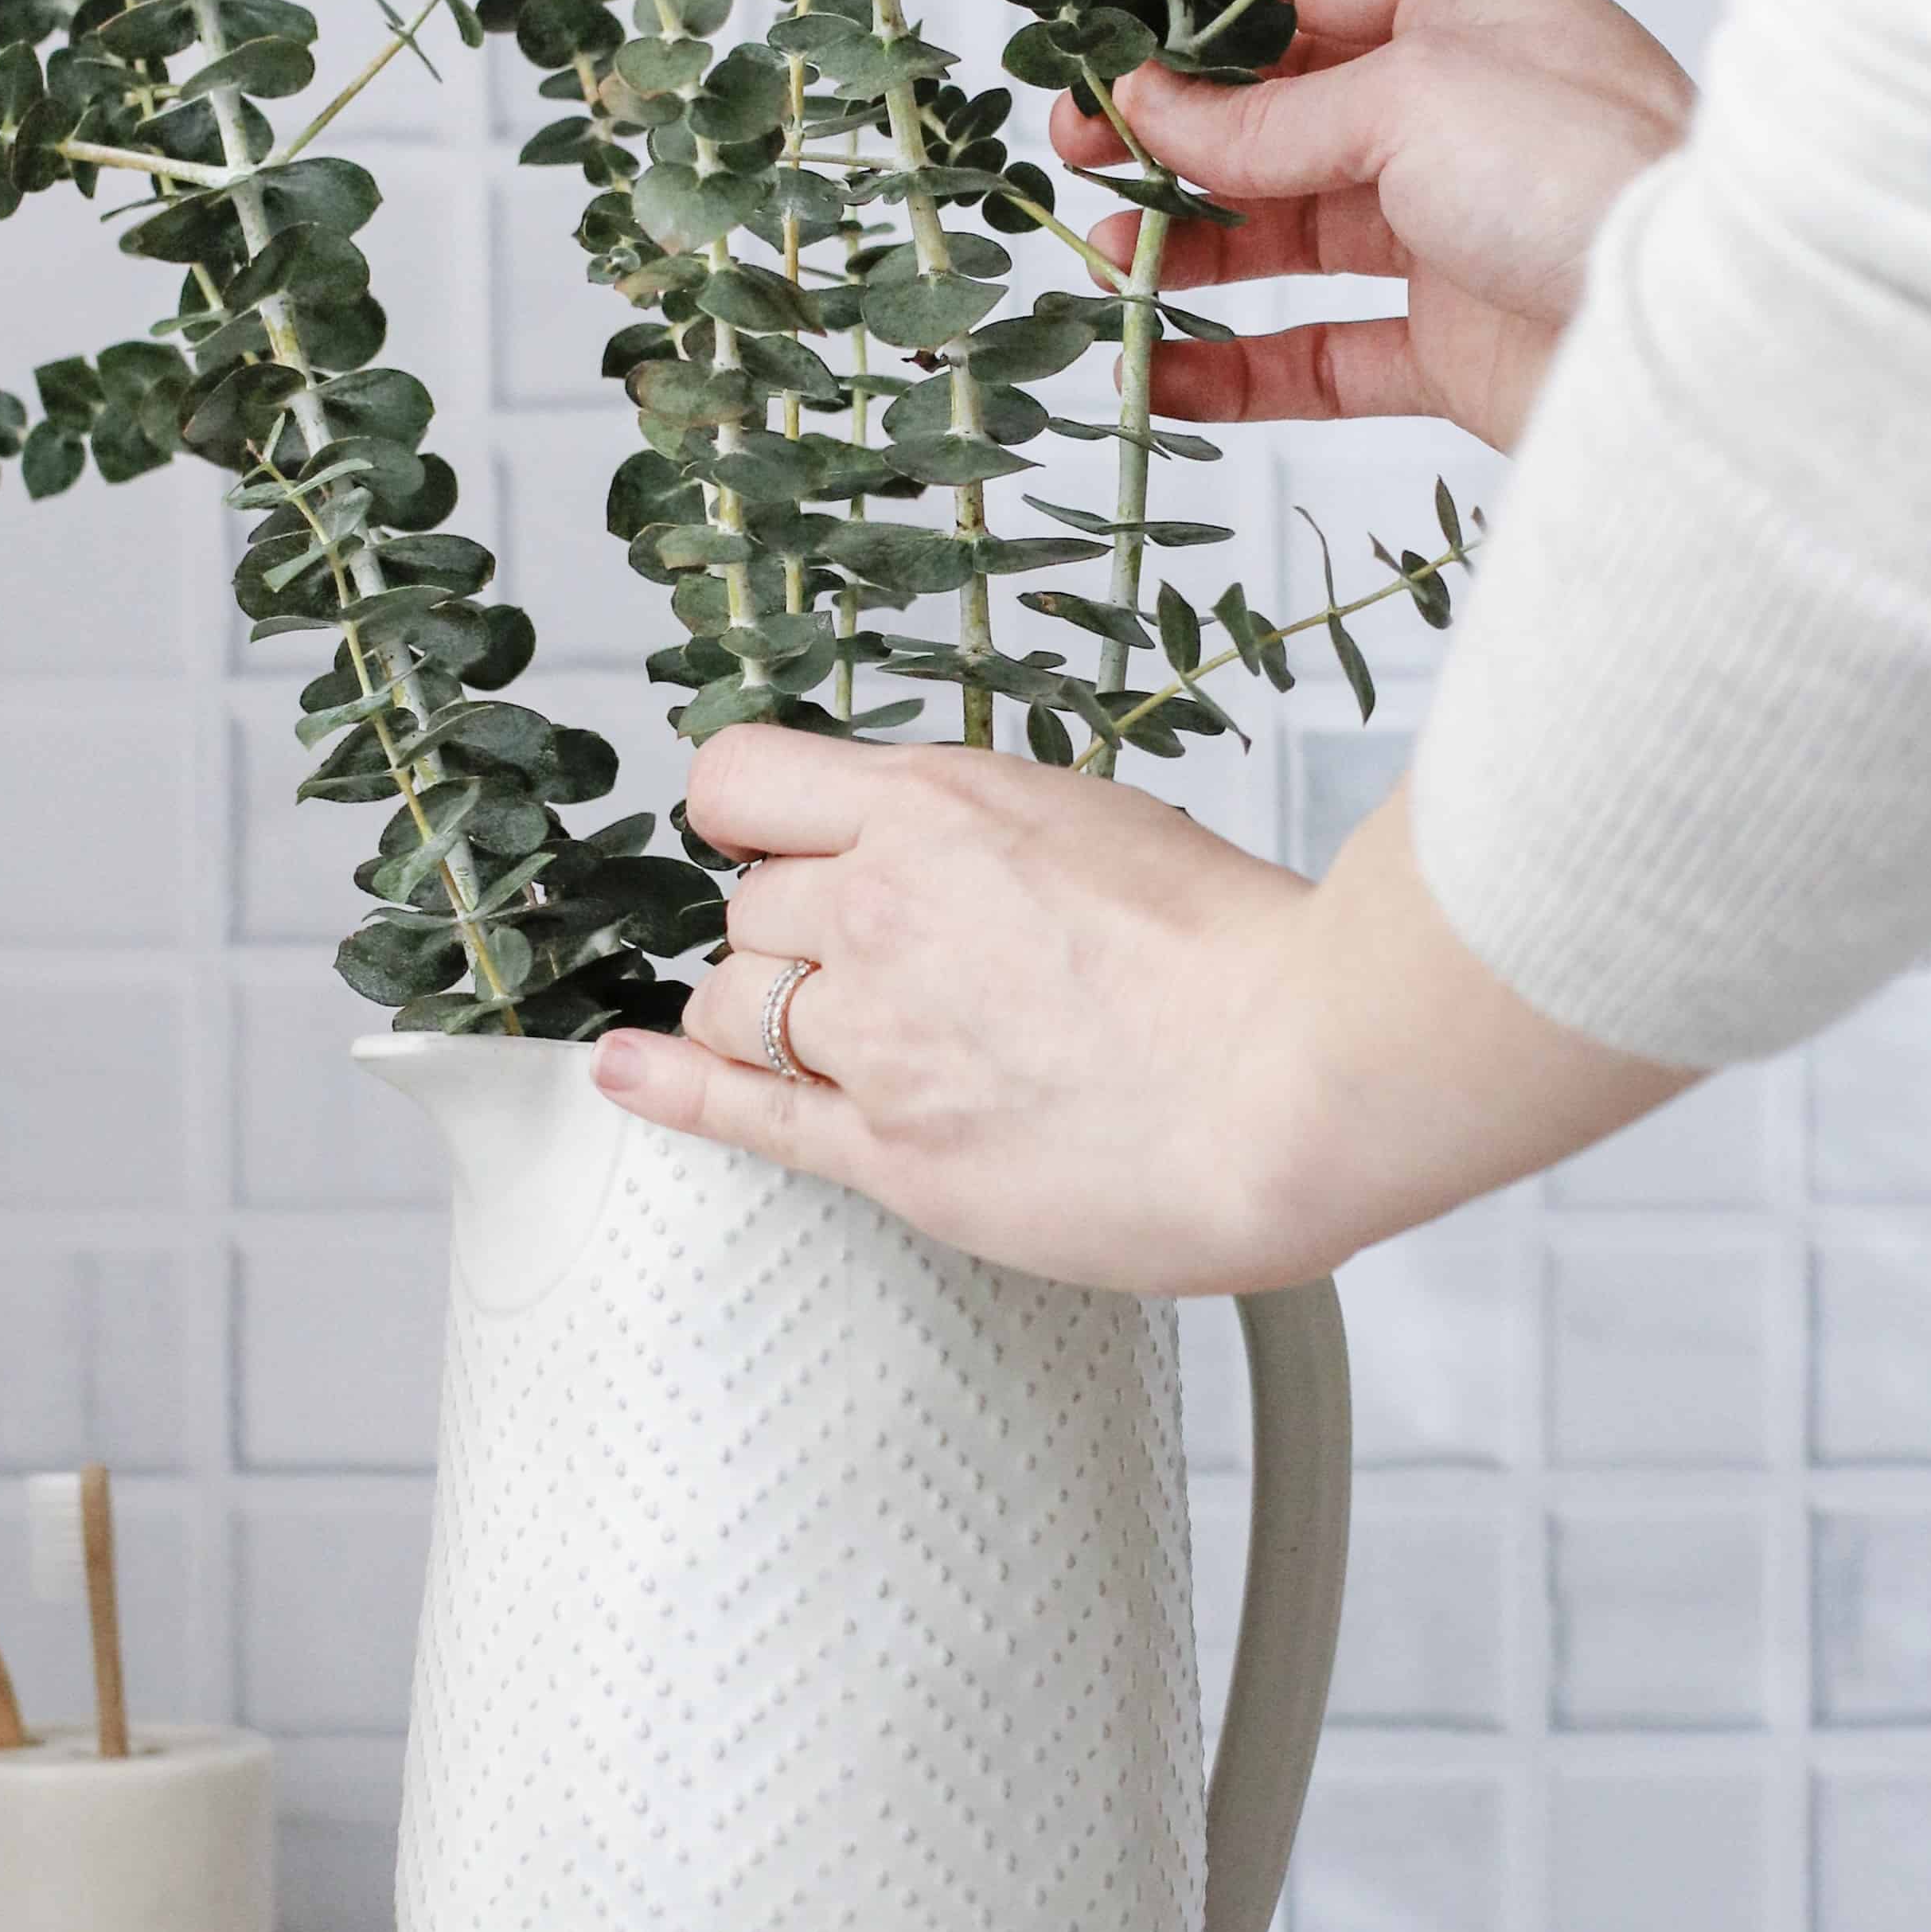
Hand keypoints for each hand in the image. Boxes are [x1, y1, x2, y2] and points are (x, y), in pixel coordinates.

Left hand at [590, 728, 1684, 1291]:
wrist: (1302, 1081)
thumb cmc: (1251, 962)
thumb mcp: (1114, 830)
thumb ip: (1010, 845)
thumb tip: (976, 871)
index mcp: (941, 807)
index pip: (746, 783)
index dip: (758, 822)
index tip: (783, 848)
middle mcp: (881, 907)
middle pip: (749, 910)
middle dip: (796, 936)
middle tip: (883, 974)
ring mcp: (876, 1034)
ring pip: (737, 1004)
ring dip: (768, 1016)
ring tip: (835, 1039)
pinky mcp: (889, 1148)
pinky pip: (738, 1111)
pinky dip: (671, 1087)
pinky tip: (628, 1073)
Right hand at [1052, 0, 1692, 452]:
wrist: (1706, 344)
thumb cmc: (1589, 177)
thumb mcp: (1410, 102)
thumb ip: (1270, 120)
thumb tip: (1151, 110)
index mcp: (1474, 11)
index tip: (1098, 20)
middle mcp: (1464, 115)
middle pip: (1285, 112)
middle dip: (1171, 128)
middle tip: (1072, 149)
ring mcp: (1458, 234)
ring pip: (1290, 233)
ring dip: (1187, 244)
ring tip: (1100, 264)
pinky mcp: (1458, 349)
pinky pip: (1323, 355)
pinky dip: (1237, 368)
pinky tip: (1159, 374)